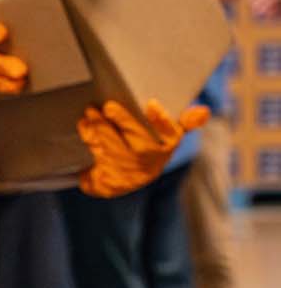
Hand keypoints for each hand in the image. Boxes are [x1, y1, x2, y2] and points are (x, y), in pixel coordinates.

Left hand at [78, 100, 209, 197]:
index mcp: (166, 147)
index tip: (151, 104)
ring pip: (114, 151)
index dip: (161, 121)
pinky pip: (96, 162)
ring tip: (91, 112)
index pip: (170, 134)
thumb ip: (185, 121)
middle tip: (109, 106)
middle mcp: (149, 163)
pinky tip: (84, 127)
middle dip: (124, 122)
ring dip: (101, 130)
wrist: (123, 178)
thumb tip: (203, 112)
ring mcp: (128, 175)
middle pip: (138, 143)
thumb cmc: (145, 145)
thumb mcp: (166, 133)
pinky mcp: (107, 183)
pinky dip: (89, 141)